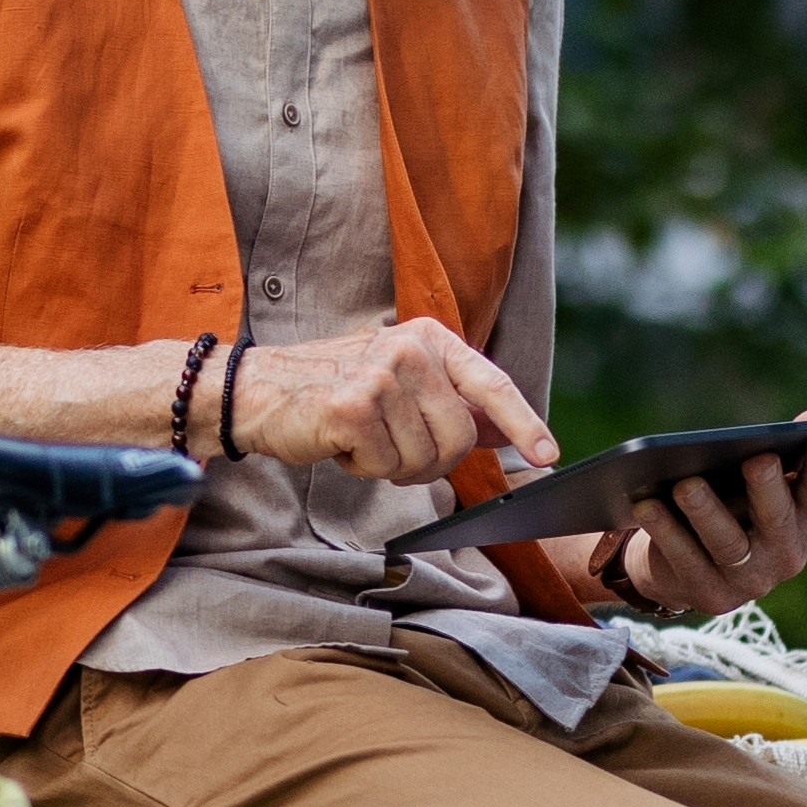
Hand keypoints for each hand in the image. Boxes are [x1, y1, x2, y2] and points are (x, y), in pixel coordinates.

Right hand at [225, 319, 558, 491]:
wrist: (259, 390)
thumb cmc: (333, 389)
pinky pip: (386, 465)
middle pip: (460, 438)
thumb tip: (505, 431)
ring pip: (424, 458)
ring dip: (393, 465)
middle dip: (431, 459)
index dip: (524, 423)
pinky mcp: (353, 407)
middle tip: (393, 448)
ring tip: (362, 439)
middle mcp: (409, 350)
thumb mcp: (400, 382)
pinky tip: (342, 443)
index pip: (490, 384)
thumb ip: (453, 403)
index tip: (547, 454)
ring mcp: (381, 375)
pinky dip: (364, 467)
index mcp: (428, 339)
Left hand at [594, 403, 806, 615]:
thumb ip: (792, 443)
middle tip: (757, 458)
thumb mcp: (764, 476)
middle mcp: (788, 555)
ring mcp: (751, 580)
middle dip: (768, 488)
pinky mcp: (712, 595)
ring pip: (729, 544)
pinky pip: (687, 561)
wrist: (690, 564)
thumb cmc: (737, 503)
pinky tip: (647, 505)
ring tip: (685, 483)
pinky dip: (666, 532)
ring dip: (706, 511)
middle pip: (777, 520)